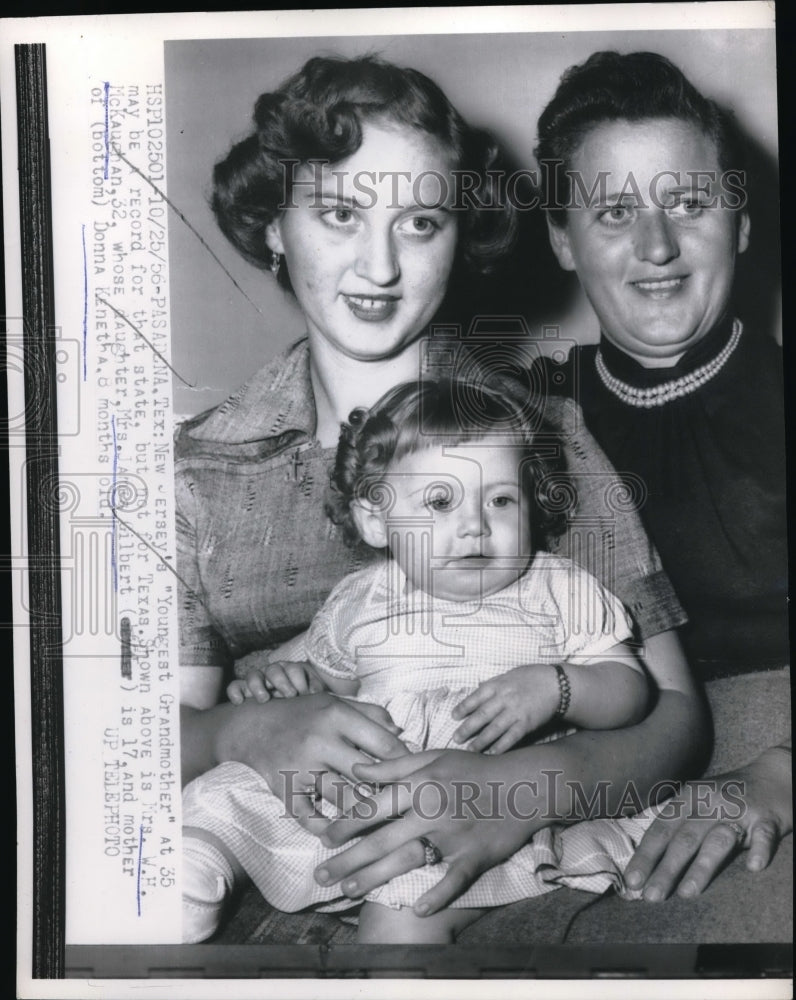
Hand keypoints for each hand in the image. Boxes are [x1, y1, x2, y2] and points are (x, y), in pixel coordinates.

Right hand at [214, 692, 408, 833]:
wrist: (251, 725)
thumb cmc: (302, 713)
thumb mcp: (335, 703)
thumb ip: (370, 715)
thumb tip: (401, 733)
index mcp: (337, 716)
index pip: (384, 744)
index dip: (406, 762)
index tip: (417, 775)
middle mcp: (321, 740)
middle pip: (368, 775)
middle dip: (390, 793)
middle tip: (409, 806)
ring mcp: (301, 767)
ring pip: (344, 799)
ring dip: (364, 815)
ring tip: (382, 824)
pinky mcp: (285, 788)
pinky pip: (308, 817)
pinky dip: (325, 829)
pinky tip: (339, 835)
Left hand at [315, 748, 546, 913]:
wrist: (524, 785)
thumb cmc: (475, 769)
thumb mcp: (434, 757)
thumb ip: (394, 765)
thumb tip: (358, 769)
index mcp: (421, 784)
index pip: (375, 806)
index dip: (347, 823)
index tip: (325, 837)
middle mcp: (432, 810)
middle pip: (382, 839)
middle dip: (348, 859)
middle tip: (321, 875)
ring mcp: (454, 836)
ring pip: (407, 860)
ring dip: (375, 877)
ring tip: (349, 890)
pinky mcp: (475, 856)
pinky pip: (453, 879)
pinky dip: (437, 894)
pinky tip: (416, 908)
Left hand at [451, 664, 557, 751]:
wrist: (556, 684)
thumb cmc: (531, 678)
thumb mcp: (509, 675)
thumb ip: (493, 684)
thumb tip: (478, 690)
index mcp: (498, 684)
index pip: (476, 697)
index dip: (463, 707)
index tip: (454, 716)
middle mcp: (504, 698)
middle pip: (482, 715)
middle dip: (467, 727)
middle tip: (456, 738)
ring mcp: (515, 712)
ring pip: (494, 729)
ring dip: (481, 740)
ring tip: (470, 749)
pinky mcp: (526, 723)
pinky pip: (511, 737)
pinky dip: (501, 746)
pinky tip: (492, 753)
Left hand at [624, 745, 791, 900]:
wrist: (772, 777)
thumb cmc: (725, 799)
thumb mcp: (696, 804)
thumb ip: (676, 828)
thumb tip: (646, 864)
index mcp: (688, 798)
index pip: (661, 829)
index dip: (646, 855)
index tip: (631, 881)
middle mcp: (709, 802)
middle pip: (684, 839)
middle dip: (666, 868)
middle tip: (652, 896)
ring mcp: (738, 811)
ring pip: (717, 841)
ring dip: (701, 867)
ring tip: (687, 893)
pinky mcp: (766, 820)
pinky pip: (763, 836)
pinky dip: (759, 850)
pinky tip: (753, 867)